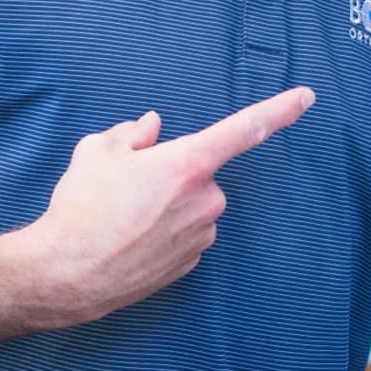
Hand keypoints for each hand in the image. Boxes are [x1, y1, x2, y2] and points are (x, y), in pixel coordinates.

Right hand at [22, 87, 314, 326]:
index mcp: (189, 163)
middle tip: (130, 187)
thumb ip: (132, 133)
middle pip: (199, 172)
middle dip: (173, 173)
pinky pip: (186, 233)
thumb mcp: (99, 151)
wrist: (64, 274)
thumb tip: (150, 128)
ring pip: (193, 204)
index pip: (246, 128)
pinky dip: (166, 232)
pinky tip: (132, 240)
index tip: (306, 96)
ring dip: (168, 205)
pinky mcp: (192, 263)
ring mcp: (201, 234)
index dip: (280, 109)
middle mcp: (206, 199)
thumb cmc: (81, 207)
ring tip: (123, 217)